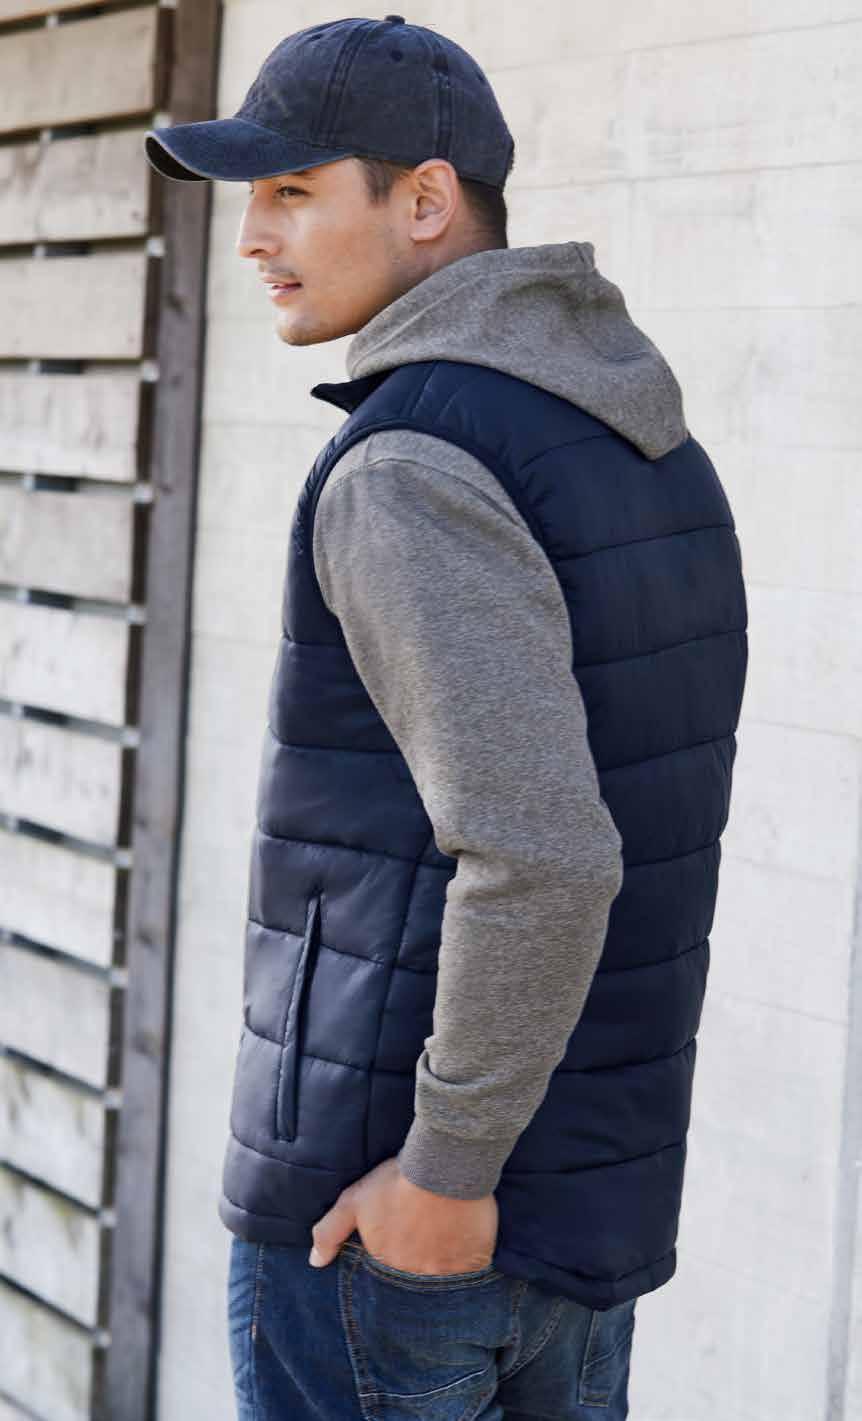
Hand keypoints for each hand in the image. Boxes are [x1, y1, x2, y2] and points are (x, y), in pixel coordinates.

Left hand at [308, 1156, 498, 1273]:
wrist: (443, 1166)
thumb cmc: (397, 1181)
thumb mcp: (354, 1201)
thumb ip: (330, 1232)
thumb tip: (314, 1263)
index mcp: (388, 1264)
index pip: (387, 1275)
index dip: (393, 1258)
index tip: (401, 1242)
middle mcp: (416, 1276)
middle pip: (415, 1281)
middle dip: (417, 1268)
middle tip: (424, 1243)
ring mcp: (448, 1273)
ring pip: (443, 1281)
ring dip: (442, 1268)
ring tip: (444, 1244)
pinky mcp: (475, 1262)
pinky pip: (472, 1274)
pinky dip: (469, 1265)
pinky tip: (466, 1246)